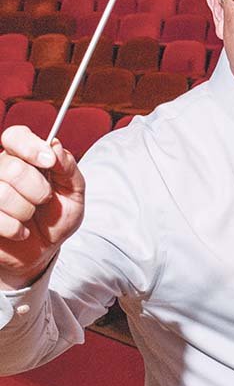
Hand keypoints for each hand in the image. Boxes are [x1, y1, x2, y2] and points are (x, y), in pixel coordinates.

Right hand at [0, 126, 84, 289]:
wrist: (44, 249)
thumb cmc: (57, 216)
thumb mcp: (73, 192)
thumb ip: (67, 167)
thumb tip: (55, 146)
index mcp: (21, 156)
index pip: (15, 136)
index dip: (30, 146)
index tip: (49, 162)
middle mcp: (0, 169)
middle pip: (11, 167)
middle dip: (38, 188)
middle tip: (44, 199)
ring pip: (2, 193)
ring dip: (26, 210)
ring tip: (31, 216)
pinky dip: (16, 228)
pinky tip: (21, 231)